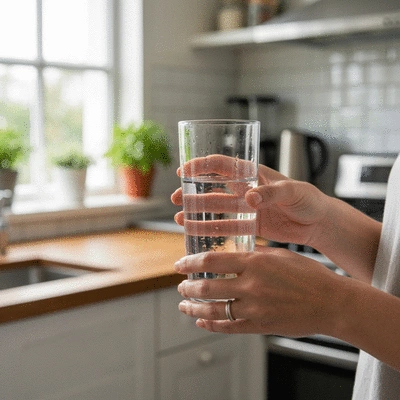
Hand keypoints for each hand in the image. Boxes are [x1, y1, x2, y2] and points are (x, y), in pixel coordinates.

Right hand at [171, 155, 328, 246]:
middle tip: (175, 198)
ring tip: (179, 217)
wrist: (318, 222)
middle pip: (212, 188)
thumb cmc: (309, 199)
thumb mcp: (293, 191)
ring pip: (215, 209)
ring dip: (196, 212)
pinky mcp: (250, 225)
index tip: (183, 171)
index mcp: (254, 174)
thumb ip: (271, 192)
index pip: (223, 165)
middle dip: (192, 192)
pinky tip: (195, 231)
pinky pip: (226, 227)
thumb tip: (249, 197)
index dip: (201, 166)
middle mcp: (246, 189)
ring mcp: (246, 208)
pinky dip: (210, 229)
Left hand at [175, 247, 343, 336]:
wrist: (331, 302)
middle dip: (188, 288)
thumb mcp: (279, 255)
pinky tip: (202, 322)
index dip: (191, 263)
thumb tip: (232, 256)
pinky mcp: (260, 326)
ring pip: (214, 310)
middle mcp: (251, 285)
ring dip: (194, 309)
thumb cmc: (308, 275)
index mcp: (255, 262)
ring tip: (184, 305)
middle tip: (180, 287)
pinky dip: (211, 325)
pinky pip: (229, 327)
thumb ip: (253, 255)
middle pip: (207, 287)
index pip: (212, 261)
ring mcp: (254, 308)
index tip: (180, 264)